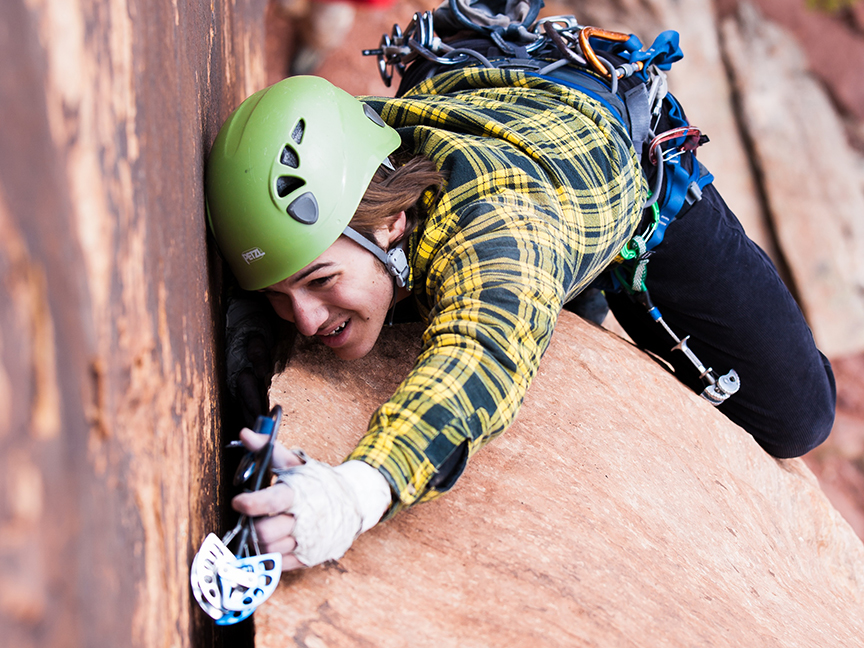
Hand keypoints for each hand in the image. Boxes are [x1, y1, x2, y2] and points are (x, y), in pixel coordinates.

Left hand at [231, 430, 392, 570]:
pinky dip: (271, 555)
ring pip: (271, 551)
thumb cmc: (316, 481)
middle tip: (250, 520)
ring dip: (260, 542)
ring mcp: (308, 541)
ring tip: (261, 529)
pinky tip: (272, 541)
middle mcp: (304, 519)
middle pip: (266, 532)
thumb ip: (267, 449)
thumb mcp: (294, 462)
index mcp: (299, 494)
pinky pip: (281, 564)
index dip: (252, 504)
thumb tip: (245, 434)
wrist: (354, 500)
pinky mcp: (309, 557)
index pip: (273, 501)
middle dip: (253, 527)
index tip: (238, 501)